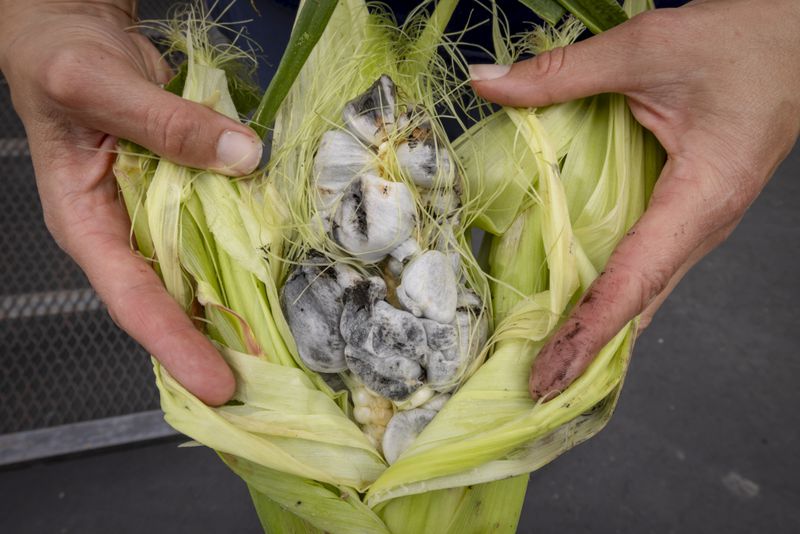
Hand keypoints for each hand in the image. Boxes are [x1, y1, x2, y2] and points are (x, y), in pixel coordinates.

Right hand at [0, 0, 263, 404]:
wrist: (75, 34)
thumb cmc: (60, 60)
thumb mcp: (98, 86)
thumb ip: (167, 123)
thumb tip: (242, 155)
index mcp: (84, 222)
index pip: (131, 298)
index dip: (175, 343)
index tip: (218, 382)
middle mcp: (123, 231)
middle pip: (170, 302)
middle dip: (213, 345)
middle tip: (265, 385)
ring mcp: (157, 216)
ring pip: (199, 273)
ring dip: (235, 311)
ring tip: (280, 353)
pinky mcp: (186, 196)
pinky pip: (218, 232)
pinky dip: (245, 254)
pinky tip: (280, 279)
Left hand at [469, 0, 799, 399]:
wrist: (799, 35)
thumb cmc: (744, 43)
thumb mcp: (646, 50)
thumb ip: (562, 74)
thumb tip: (487, 82)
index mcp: (702, 200)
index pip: (634, 284)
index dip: (586, 334)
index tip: (547, 376)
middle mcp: (703, 225)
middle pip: (640, 306)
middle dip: (588, 352)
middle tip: (537, 390)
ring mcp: (699, 222)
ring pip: (646, 292)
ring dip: (599, 331)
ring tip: (550, 364)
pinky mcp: (688, 210)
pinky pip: (646, 265)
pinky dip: (612, 296)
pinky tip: (579, 309)